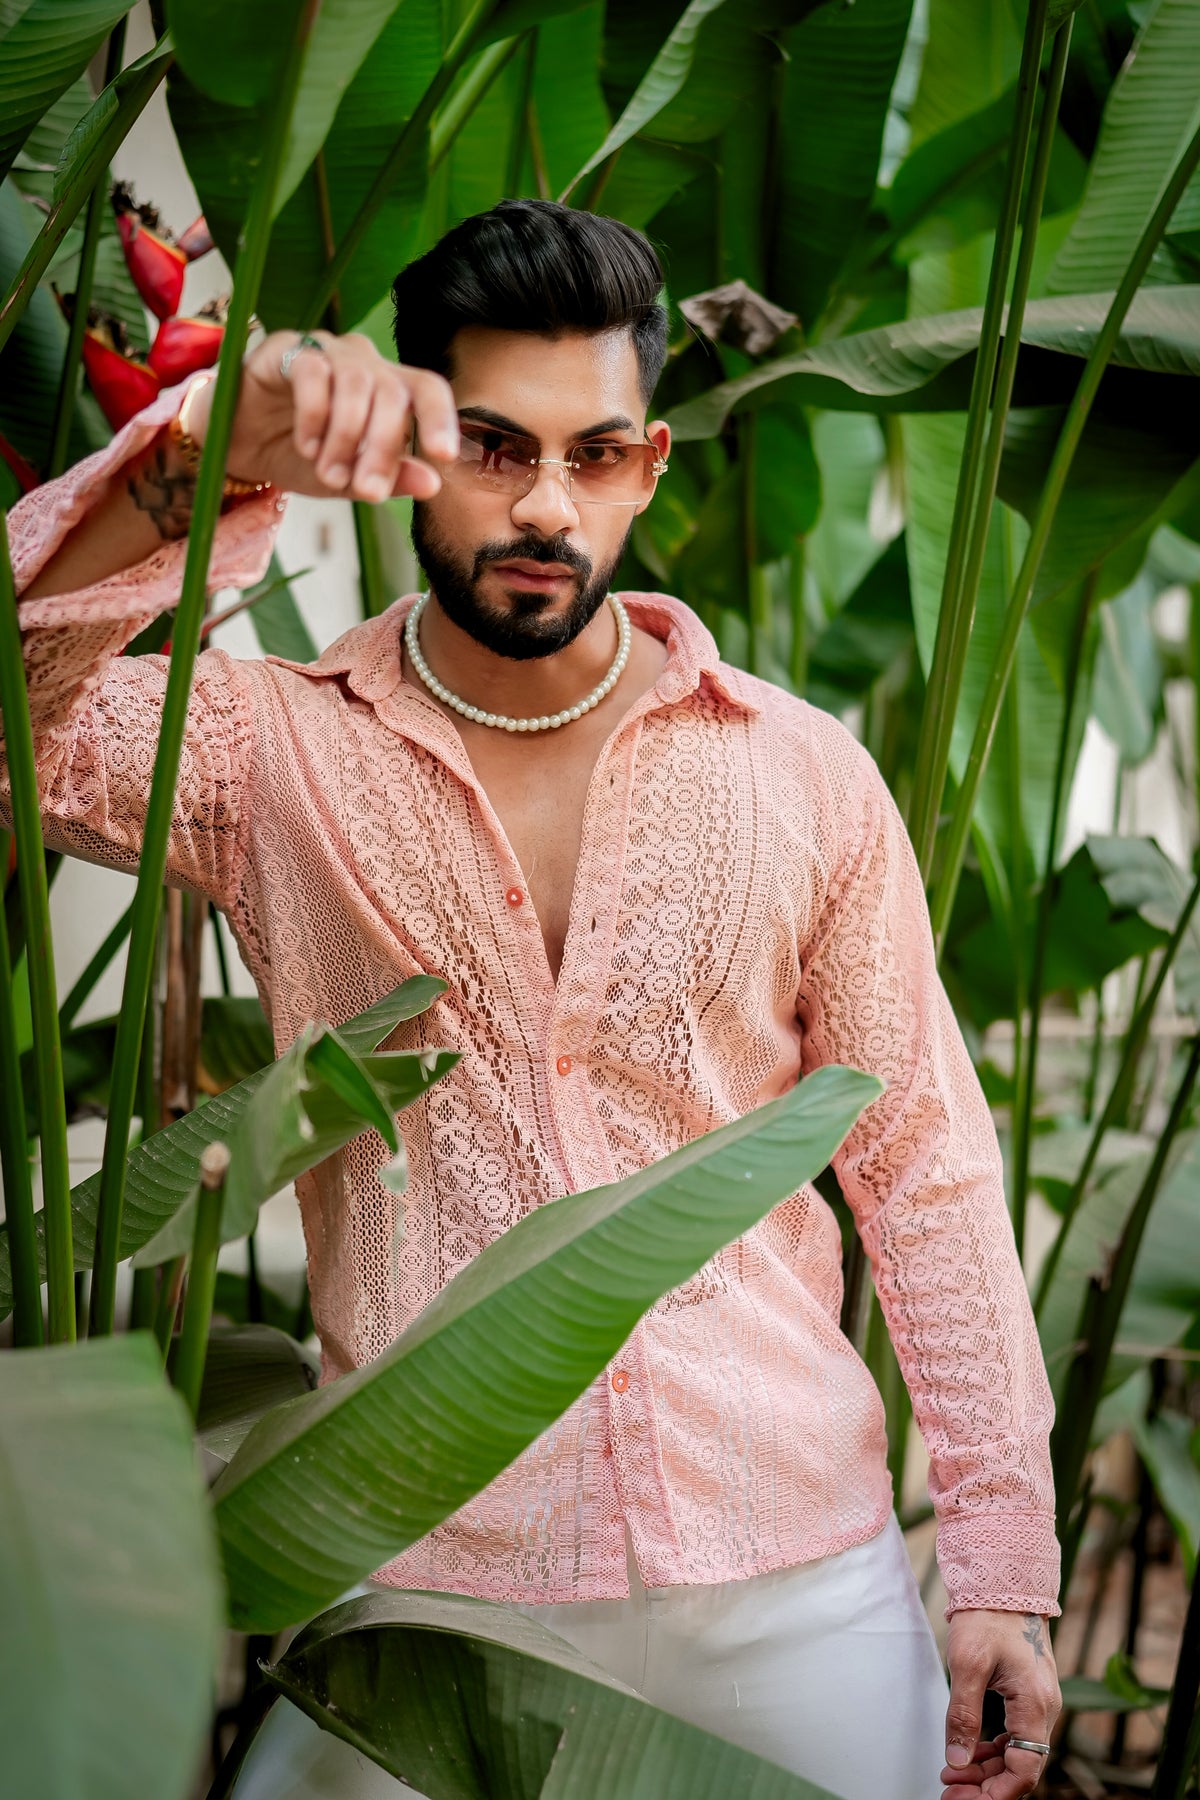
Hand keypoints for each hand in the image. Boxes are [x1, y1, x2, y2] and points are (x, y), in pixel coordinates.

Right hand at [186, 328, 459, 501]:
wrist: (235, 445)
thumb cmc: (297, 455)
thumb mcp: (347, 478)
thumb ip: (388, 478)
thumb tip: (433, 484)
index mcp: (386, 388)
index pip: (427, 389)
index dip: (441, 418)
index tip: (445, 456)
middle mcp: (362, 362)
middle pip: (392, 391)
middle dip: (384, 447)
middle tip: (367, 491)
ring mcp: (325, 350)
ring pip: (356, 381)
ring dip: (347, 437)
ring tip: (330, 474)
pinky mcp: (285, 349)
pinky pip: (312, 372)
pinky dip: (315, 415)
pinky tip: (306, 446)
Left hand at [940, 1610, 1060, 1798]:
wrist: (1002, 1580)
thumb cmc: (987, 1616)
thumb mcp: (968, 1665)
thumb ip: (963, 1715)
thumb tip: (957, 1760)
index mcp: (1035, 1705)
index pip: (1025, 1770)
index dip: (995, 1793)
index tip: (964, 1799)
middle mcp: (1044, 1708)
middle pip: (1021, 1766)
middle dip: (986, 1785)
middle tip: (950, 1792)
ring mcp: (1039, 1701)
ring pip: (1018, 1753)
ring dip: (986, 1768)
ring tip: (953, 1775)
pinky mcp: (1028, 1694)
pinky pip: (1015, 1735)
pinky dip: (993, 1748)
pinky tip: (970, 1752)